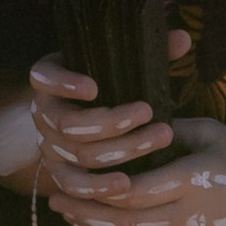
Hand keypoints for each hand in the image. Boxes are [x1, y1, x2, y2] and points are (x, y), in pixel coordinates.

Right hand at [28, 59, 176, 181]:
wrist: (84, 119)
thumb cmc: (105, 87)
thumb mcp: (116, 66)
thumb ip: (146, 52)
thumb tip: (183, 38)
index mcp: (48, 79)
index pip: (45, 78)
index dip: (65, 84)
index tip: (94, 87)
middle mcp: (43, 114)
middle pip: (72, 124)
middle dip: (115, 122)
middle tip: (150, 114)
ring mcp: (49, 146)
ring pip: (81, 155)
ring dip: (121, 151)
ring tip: (156, 143)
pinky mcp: (59, 175)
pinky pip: (73, 187)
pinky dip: (98, 188)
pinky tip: (126, 184)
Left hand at [43, 111, 225, 225]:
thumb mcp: (211, 133)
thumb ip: (169, 129)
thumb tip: (129, 124)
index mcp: (189, 182)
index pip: (127, 191)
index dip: (92, 188)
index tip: (67, 176)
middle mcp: (187, 222)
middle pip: (120, 224)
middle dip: (82, 212)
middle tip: (57, 199)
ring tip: (73, 219)